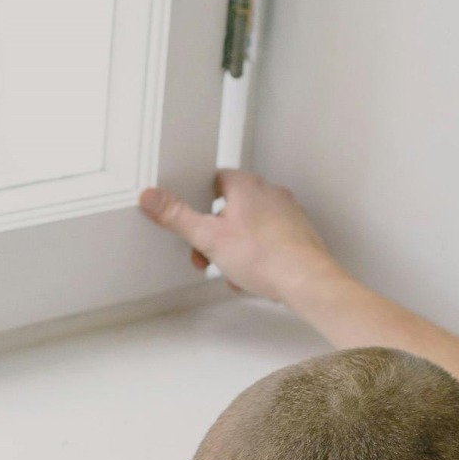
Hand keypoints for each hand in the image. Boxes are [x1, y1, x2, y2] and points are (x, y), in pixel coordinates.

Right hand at [138, 169, 348, 302]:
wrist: (306, 280)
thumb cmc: (266, 257)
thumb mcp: (209, 238)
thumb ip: (177, 217)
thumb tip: (152, 198)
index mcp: (246, 186)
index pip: (215, 178)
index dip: (199, 200)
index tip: (193, 217)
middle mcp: (270, 193)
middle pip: (231, 206)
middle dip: (215, 232)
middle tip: (207, 253)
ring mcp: (287, 213)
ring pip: (249, 226)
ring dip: (235, 247)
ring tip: (231, 268)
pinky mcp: (297, 233)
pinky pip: (268, 240)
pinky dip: (256, 255)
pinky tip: (251, 274)